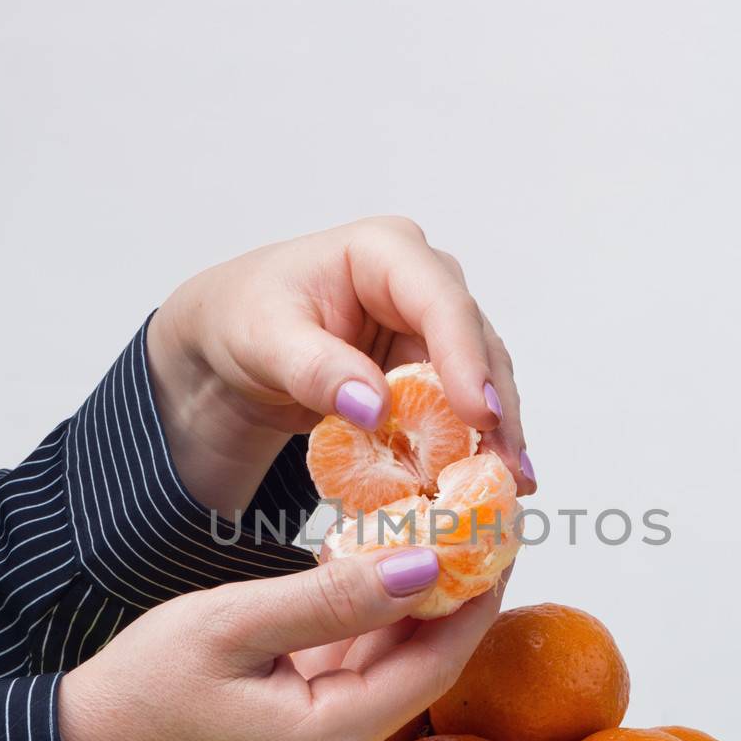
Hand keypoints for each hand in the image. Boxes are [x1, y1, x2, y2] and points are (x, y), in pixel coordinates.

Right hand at [56, 546, 502, 740]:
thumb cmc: (137, 689)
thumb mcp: (231, 625)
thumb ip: (332, 597)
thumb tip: (425, 565)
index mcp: (329, 740)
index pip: (434, 662)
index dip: (475, 598)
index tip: (501, 536)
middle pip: (415, 670)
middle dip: (446, 598)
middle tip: (473, 525)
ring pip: (382, 676)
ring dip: (403, 613)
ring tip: (431, 535)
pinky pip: (348, 687)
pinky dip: (360, 636)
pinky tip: (370, 579)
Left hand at [145, 216, 534, 518]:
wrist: (232, 341)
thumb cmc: (244, 319)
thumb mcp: (263, 340)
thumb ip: (316, 369)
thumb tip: (376, 407)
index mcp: (384, 252)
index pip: (441, 302)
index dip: (467, 360)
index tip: (480, 416)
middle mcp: (422, 283)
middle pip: (477, 344)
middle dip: (495, 409)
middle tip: (508, 470)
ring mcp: (430, 327)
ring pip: (480, 379)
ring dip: (495, 435)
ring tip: (508, 487)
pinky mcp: (429, 370)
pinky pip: (459, 410)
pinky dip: (470, 447)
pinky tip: (484, 486)